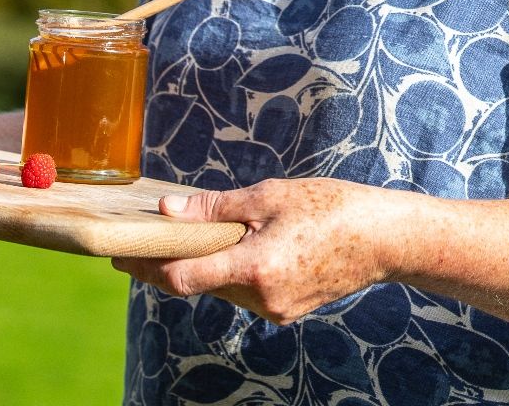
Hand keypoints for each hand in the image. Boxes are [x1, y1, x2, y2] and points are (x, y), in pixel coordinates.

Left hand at [112, 178, 399, 324]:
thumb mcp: (272, 196)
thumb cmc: (334, 208)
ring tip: (198, 235)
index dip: (147, 267)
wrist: (387, 240)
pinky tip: (241, 247)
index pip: (182, 278)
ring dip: (208, 265)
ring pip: (223, 288)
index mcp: (255, 267)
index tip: (121, 255)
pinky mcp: (287, 311)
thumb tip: (170, 211)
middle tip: (150, 238)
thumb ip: (217, 208)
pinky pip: (247, 292)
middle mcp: (261, 298)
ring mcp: (275, 310)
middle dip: (174, 261)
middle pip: (200, 283)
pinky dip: (236, 271)